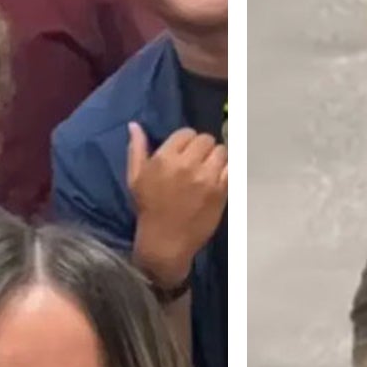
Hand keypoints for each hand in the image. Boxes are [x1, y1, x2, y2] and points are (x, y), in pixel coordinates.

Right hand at [126, 123, 226, 286]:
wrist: (165, 241)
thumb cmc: (149, 209)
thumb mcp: (135, 178)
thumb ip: (137, 149)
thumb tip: (134, 125)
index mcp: (165, 158)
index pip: (186, 133)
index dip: (186, 142)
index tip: (184, 153)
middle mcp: (187, 164)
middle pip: (206, 139)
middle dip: (202, 148)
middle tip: (198, 162)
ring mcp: (206, 178)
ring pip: (221, 151)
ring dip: (216, 158)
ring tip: (209, 170)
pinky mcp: (221, 191)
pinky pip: (231, 169)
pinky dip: (226, 171)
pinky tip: (218, 179)